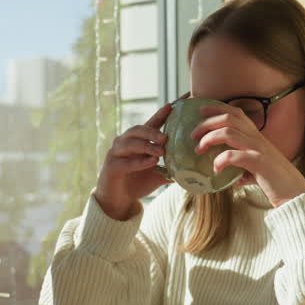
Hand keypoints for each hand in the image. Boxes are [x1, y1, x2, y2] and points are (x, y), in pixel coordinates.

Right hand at [93, 103, 172, 220]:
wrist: (117, 200)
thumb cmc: (137, 183)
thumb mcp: (157, 175)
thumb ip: (171, 168)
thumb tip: (193, 168)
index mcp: (139, 141)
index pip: (152, 123)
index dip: (162, 113)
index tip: (176, 104)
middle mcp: (125, 143)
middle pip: (138, 130)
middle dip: (152, 132)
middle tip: (166, 138)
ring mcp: (116, 153)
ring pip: (130, 143)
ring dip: (146, 146)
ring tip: (160, 151)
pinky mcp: (111, 166)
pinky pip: (125, 162)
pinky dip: (138, 162)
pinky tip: (151, 162)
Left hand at [191, 104, 304, 207]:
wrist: (296, 194)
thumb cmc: (277, 183)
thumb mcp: (257, 171)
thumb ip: (242, 170)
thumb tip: (229, 176)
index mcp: (257, 137)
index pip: (236, 113)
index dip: (217, 109)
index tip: (200, 111)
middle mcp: (258, 139)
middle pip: (229, 119)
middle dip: (207, 123)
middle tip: (193, 135)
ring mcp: (259, 149)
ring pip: (229, 133)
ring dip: (209, 139)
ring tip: (199, 150)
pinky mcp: (259, 163)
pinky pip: (234, 156)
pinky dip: (221, 160)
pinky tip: (216, 169)